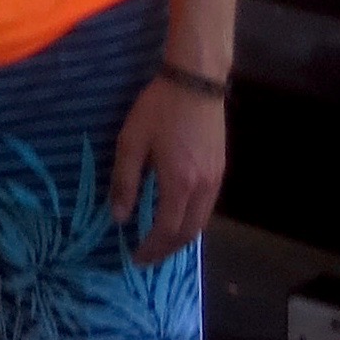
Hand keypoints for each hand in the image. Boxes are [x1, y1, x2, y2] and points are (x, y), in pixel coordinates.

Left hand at [108, 76, 224, 263]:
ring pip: (201, 222)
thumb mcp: (131, 142)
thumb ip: (124, 181)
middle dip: (167, 249)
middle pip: (188, 232)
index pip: (166, 229)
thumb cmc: (159, 109)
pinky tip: (177, 217)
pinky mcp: (220, 169)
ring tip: (160, 243)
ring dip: (181, 237)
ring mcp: (216, 178)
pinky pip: (207, 207)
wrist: (196, 81)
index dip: (151, 247)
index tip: (135, 258)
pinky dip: (191, 221)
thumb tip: (119, 217)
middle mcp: (203, 187)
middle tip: (147, 257)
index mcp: (179, 182)